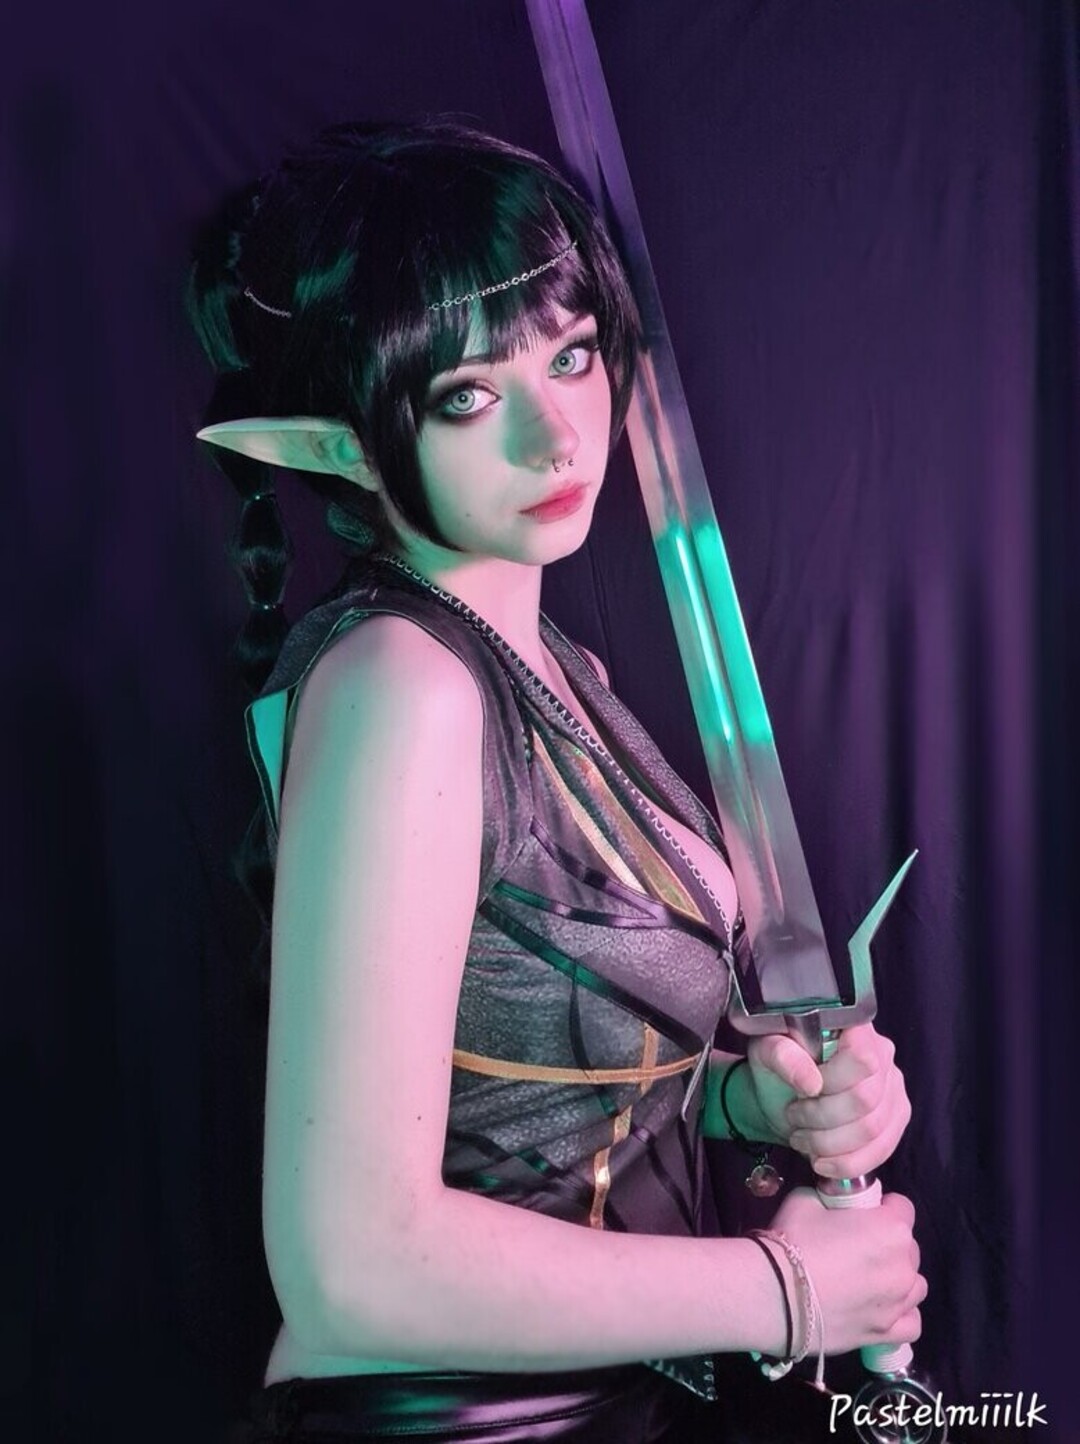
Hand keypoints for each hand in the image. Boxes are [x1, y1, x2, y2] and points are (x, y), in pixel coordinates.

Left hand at [747, 1022, 910, 1177]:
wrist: (783, 1095)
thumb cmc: (777, 1067)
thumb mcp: (767, 1052)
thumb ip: (783, 1056)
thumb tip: (810, 1081)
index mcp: (854, 1028)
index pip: (861, 1059)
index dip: (832, 1082)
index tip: (802, 1092)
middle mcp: (883, 1054)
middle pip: (866, 1099)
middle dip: (822, 1119)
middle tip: (793, 1118)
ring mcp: (893, 1088)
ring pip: (873, 1130)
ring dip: (830, 1144)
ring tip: (803, 1140)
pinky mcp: (895, 1119)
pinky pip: (883, 1150)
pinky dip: (848, 1163)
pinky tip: (822, 1161)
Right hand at [768, 1186, 925, 1355]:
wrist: (775, 1294)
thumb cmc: (794, 1240)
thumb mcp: (807, 1199)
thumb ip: (831, 1200)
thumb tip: (834, 1208)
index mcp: (890, 1228)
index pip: (903, 1208)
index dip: (882, 1207)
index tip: (863, 1212)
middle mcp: (903, 1266)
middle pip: (908, 1247)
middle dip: (888, 1242)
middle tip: (857, 1245)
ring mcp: (898, 1303)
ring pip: (915, 1284)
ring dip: (898, 1277)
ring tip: (870, 1278)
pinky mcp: (886, 1333)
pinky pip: (911, 1322)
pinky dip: (902, 1313)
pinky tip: (882, 1307)